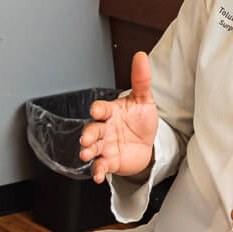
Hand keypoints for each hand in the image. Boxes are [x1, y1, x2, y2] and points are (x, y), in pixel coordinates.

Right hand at [79, 51, 159, 182]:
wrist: (146, 144)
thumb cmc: (141, 120)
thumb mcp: (144, 100)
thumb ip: (141, 80)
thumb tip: (141, 55)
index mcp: (111, 112)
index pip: (101, 109)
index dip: (98, 110)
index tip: (96, 111)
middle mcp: (104, 129)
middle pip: (92, 130)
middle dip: (88, 134)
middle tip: (86, 139)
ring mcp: (104, 146)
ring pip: (92, 148)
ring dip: (88, 151)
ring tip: (86, 154)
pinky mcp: (108, 161)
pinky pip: (100, 166)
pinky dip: (98, 171)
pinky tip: (99, 175)